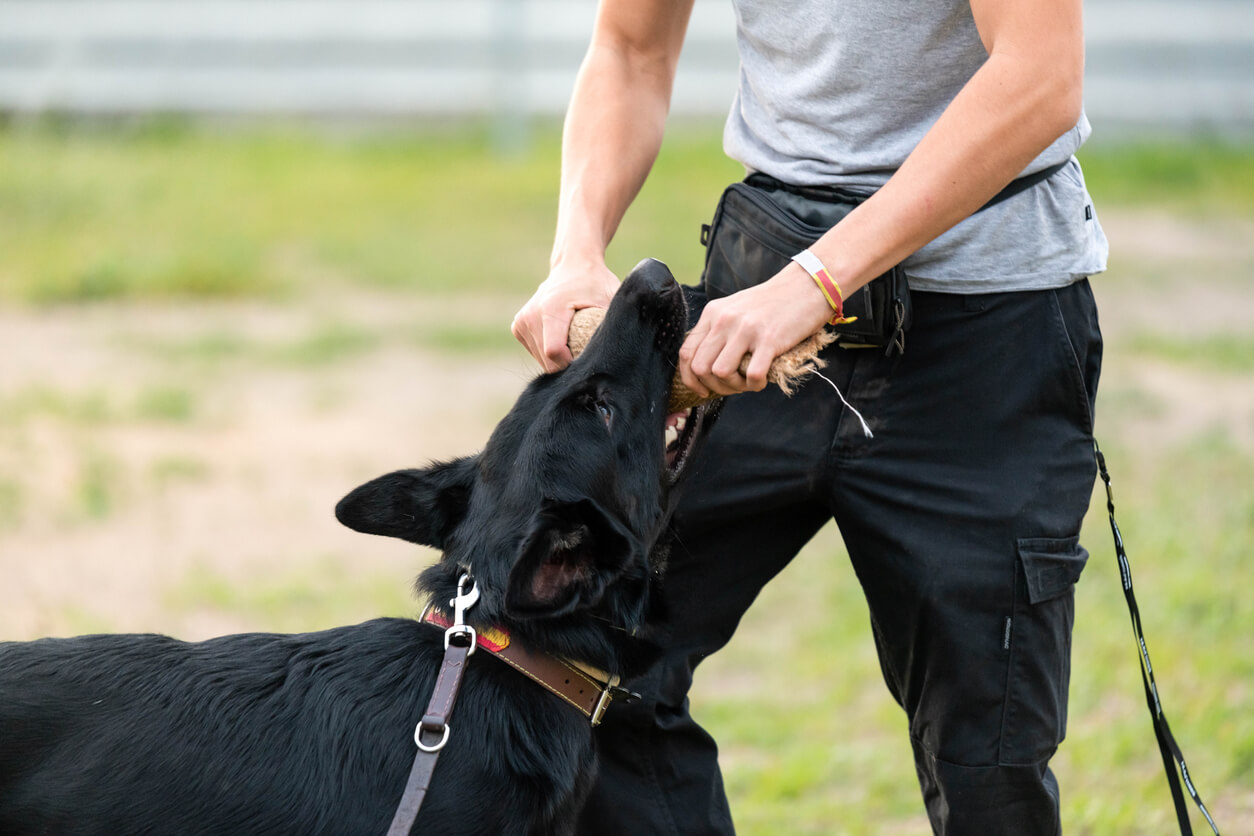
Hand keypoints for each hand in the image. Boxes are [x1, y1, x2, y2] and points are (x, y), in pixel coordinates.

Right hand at [512, 260, 620, 371]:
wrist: (573, 264)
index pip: (555, 353)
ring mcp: (521, 322)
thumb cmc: (596, 282)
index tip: (590, 356)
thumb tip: (626, 349)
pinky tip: (564, 338)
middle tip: (587, 349)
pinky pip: (537, 353)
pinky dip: (551, 353)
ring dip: (560, 360)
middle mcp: (530, 316)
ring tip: (576, 340)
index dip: (574, 364)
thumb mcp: (612, 298)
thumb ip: (615, 323)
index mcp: (550, 309)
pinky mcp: (518, 327)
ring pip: (542, 361)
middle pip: (548, 361)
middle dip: (569, 364)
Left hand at [678, 261, 832, 397]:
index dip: (689, 378)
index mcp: (713, 313)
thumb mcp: (737, 308)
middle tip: (732, 387)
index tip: (702, 389)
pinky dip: (755, 385)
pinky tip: (764, 379)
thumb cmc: (774, 302)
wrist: (808, 285)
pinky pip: (752, 375)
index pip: (686, 352)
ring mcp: (746, 329)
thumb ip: (720, 331)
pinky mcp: (769, 340)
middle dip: (713, 386)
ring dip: (734, 387)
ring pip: (721, 373)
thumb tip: (708, 365)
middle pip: (700, 367)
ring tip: (748, 382)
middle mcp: (725, 320)